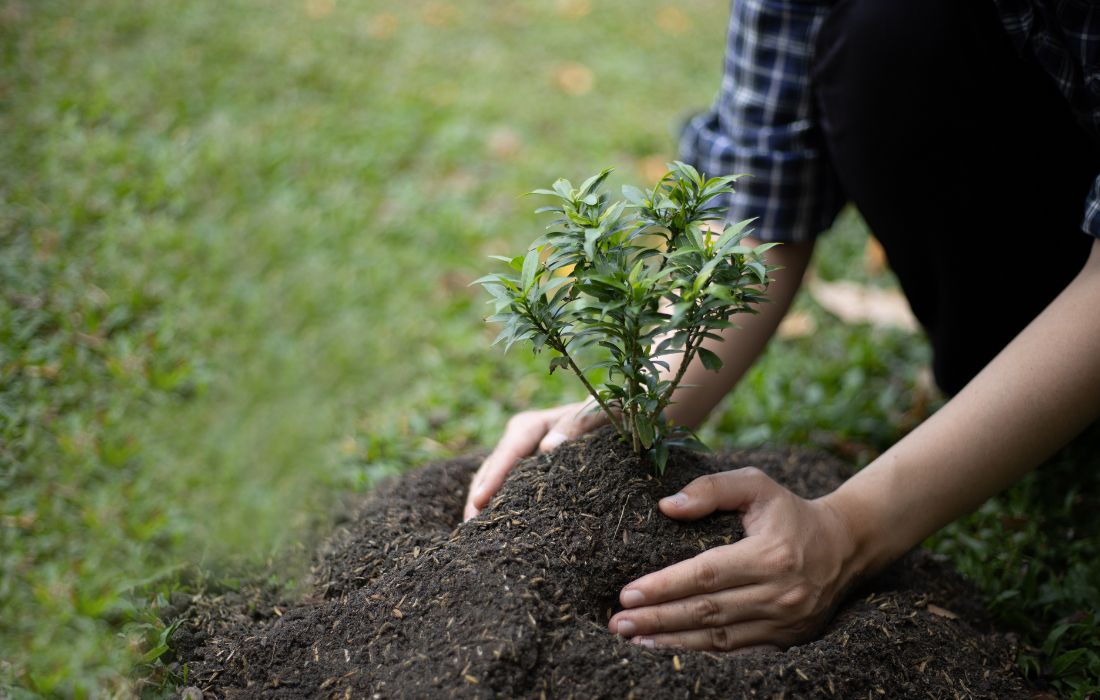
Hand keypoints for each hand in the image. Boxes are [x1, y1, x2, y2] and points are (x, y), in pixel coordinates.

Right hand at [463, 400, 605, 520]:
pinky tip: (493, 530)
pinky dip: (498, 507)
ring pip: (493, 482)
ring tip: (473, 534)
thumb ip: (577, 424)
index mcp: (529, 426)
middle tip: (468, 529)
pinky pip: (507, 490)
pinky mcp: (526, 473)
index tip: (479, 501)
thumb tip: (548, 448)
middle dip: (478, 497)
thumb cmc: (606, 413)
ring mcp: (520, 458)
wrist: (612, 416)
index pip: (506, 453)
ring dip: (482, 506)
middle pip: (491, 470)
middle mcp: (517, 441)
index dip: (492, 478)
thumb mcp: (595, 413)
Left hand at [607, 467, 859, 650]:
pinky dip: (701, 654)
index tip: (627, 593)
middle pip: (706, 612)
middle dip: (657, 619)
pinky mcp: (787, 639)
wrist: (844, 546)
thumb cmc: (789, 512)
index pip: (706, 575)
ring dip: (673, 642)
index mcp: (770, 555)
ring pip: (718, 639)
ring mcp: (785, 622)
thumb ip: (712, 489)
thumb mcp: (756, 485)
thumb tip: (667, 506)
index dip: (664, 586)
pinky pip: (737, 652)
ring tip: (634, 640)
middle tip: (618, 623)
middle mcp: (779, 593)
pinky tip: (671, 650)